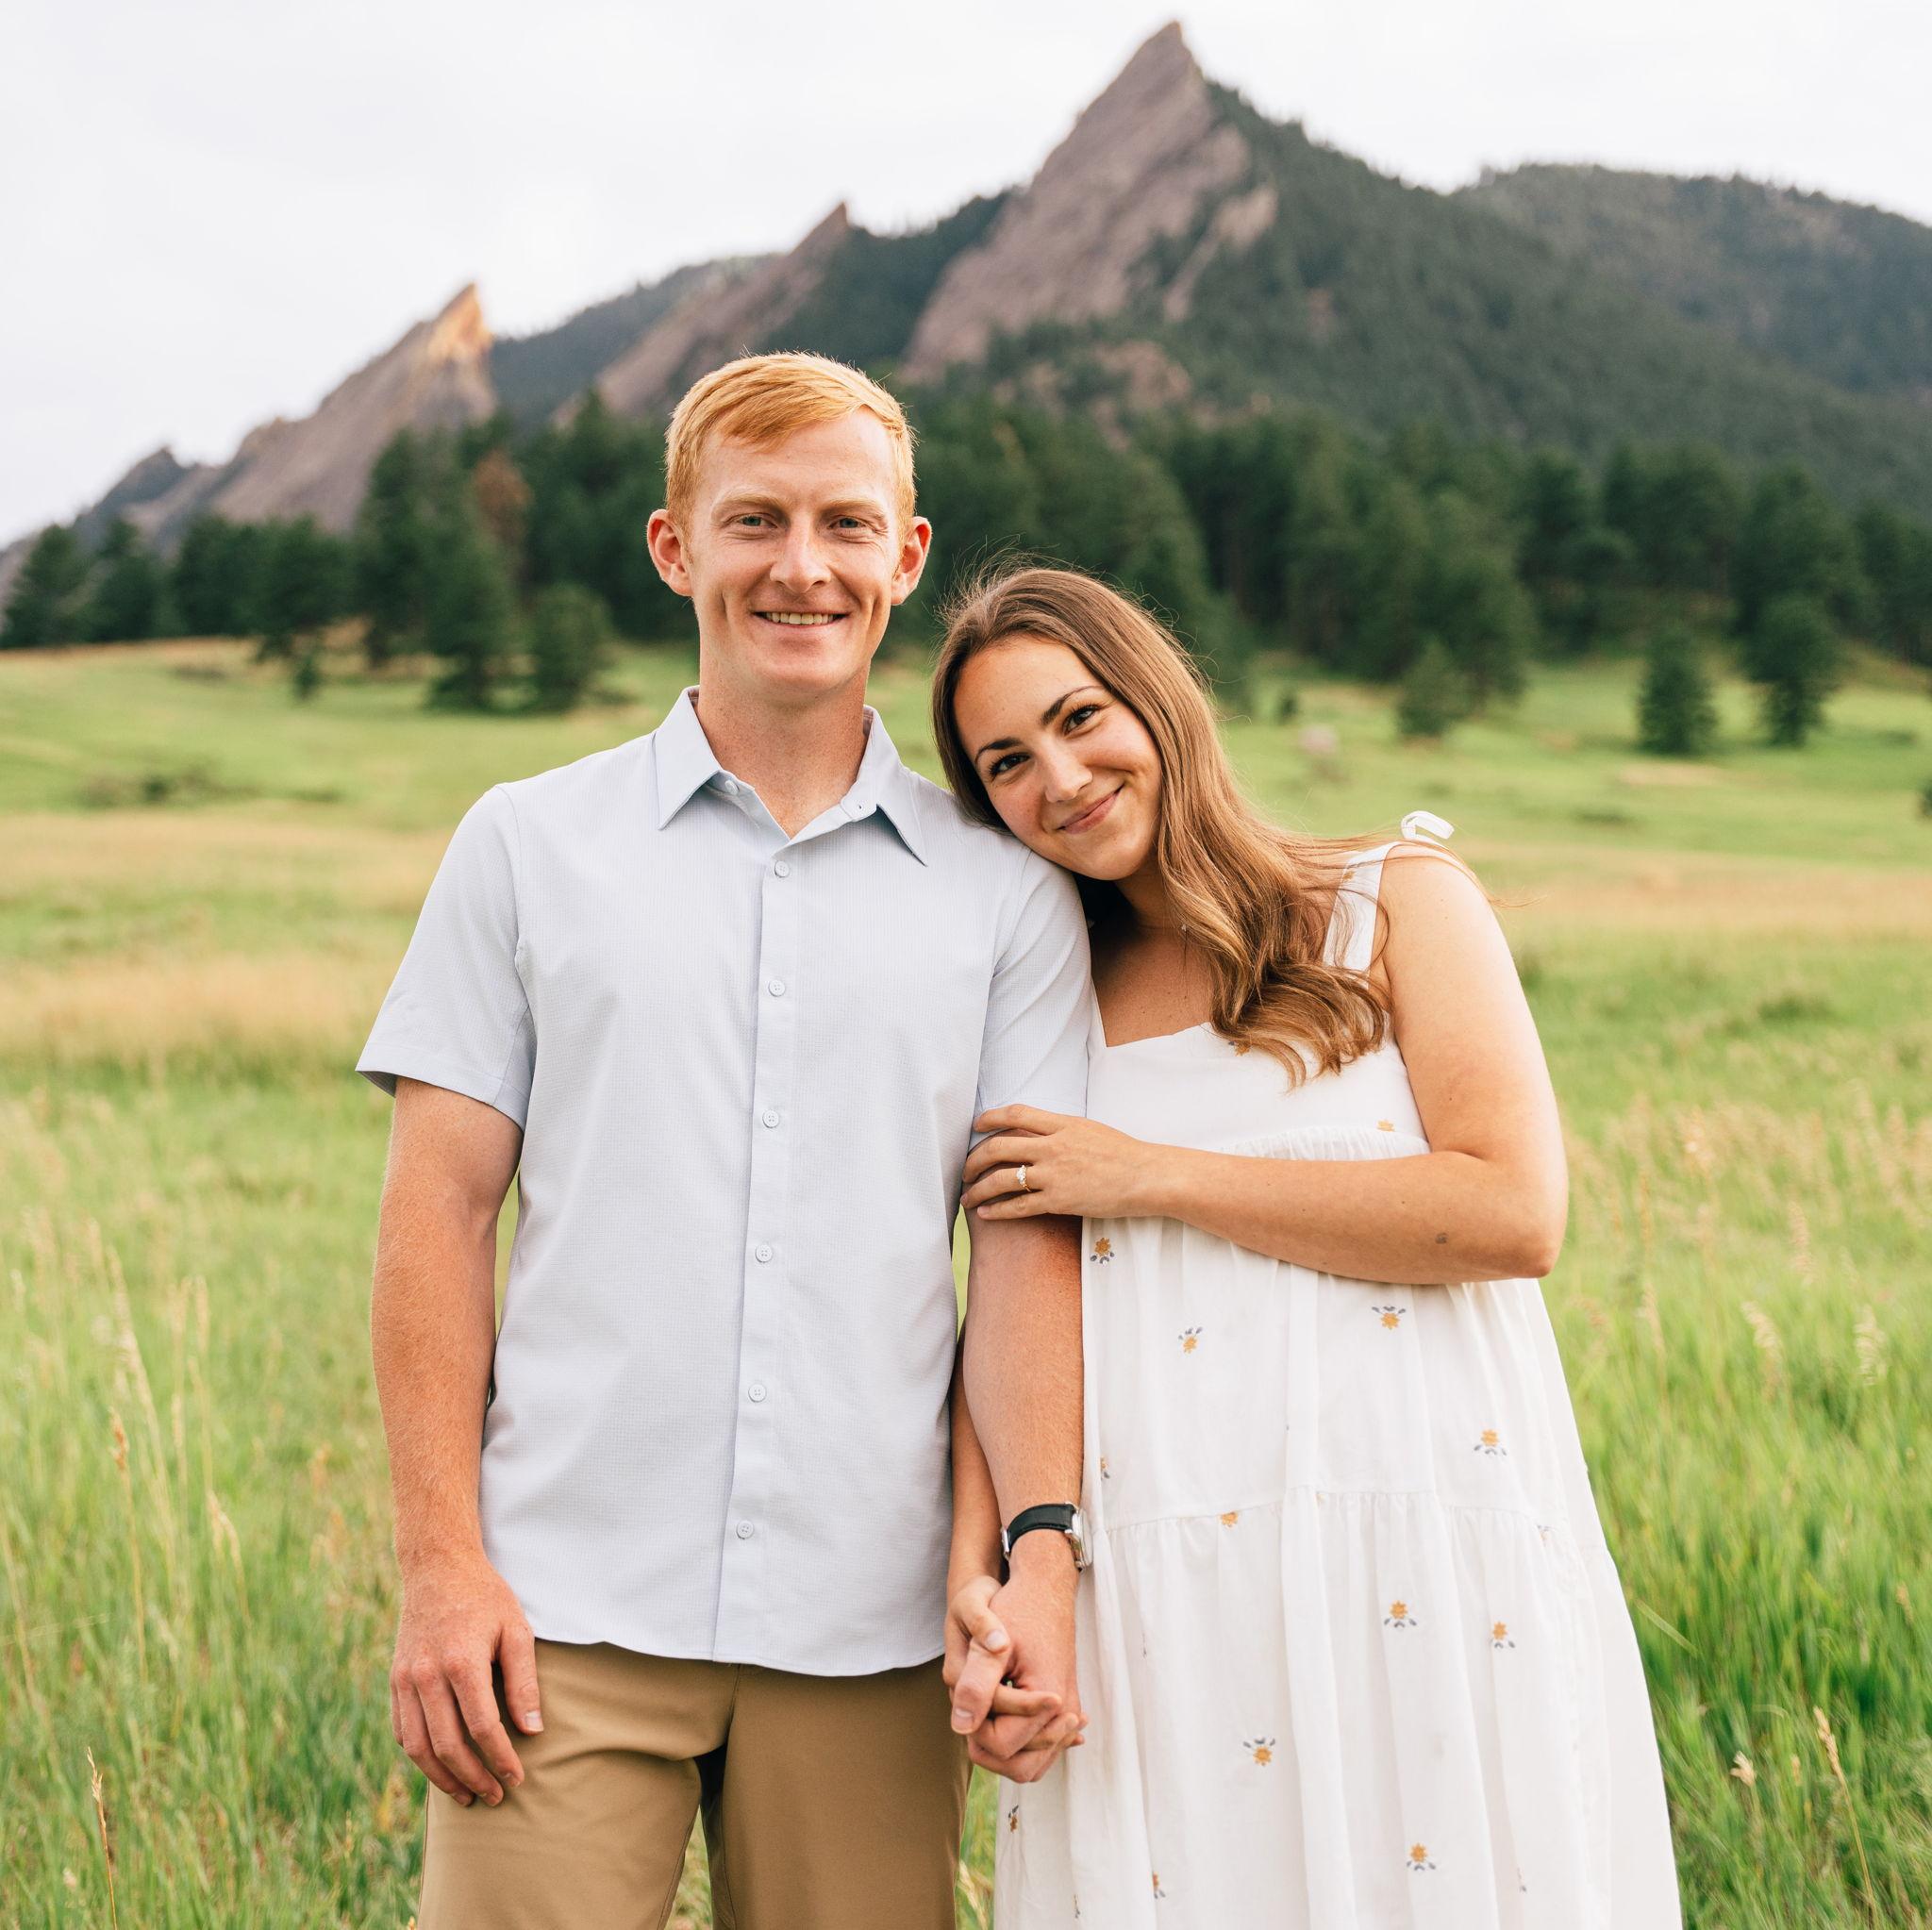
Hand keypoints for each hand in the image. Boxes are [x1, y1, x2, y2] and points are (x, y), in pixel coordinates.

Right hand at [390, 1551, 542, 1806]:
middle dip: (473, 1778)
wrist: (438, 1569)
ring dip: (442, 1778)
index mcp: (461, 1661)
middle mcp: (427, 1675)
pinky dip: (420, 1757)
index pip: (482, 1727)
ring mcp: (405, 1680)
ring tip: (468, 1796)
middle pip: (447, 1745)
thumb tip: (533, 1731)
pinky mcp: (394, 1681)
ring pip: (418, 1747)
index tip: (517, 1778)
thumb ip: (524, 1681)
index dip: (500, 1759)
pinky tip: (441, 1769)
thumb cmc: (485, 1598)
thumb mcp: (516, 1630)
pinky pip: (402, 1731)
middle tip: (496, 1796)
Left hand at [949, 1551, 1085, 1781]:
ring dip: (1005, 1748)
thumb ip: (976, 1686)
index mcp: (1048, 1700)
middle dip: (989, 1746)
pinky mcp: (1066, 1708)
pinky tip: (1004, 1720)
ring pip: (1033, 1763)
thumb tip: (961, 1727)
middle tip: (974, 1710)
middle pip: (1020, 1766)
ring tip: (986, 1713)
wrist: (1047, 1587)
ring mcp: (1069, 1712)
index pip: (1000, 1746)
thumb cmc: (1018, 1609)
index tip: (968, 1694)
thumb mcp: (990, 1644)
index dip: (974, 1726)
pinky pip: (1044, 1746)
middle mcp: (1065, 1713)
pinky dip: (1022, 1742)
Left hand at [962, 1105, 1156, 1221]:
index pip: (1015, 1114)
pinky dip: (997, 1210)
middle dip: (974, 1160)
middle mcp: (1053, 1146)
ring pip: (1001, 1179)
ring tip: (967, 1197)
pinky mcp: (1059, 1200)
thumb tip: (1036, 1131)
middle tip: (964, 1170)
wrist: (1147, 1176)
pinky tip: (985, 1214)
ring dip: (978, 1189)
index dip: (989, 1118)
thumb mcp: (1089, 1129)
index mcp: (1062, 1124)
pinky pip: (1018, 1206)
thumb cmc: (1123, 1153)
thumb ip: (1060, 1129)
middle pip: (999, 1147)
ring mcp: (1055, 1174)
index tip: (976, 1126)